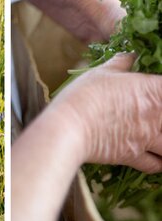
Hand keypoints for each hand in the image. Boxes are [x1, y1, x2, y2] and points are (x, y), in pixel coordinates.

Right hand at [49, 53, 161, 172]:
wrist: (69, 128)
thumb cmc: (84, 96)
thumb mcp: (101, 73)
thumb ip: (121, 64)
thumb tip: (130, 55)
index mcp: (152, 89)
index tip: (156, 90)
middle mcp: (158, 115)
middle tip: (155, 115)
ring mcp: (148, 137)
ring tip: (158, 135)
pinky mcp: (135, 157)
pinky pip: (158, 164)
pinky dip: (160, 161)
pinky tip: (155, 155)